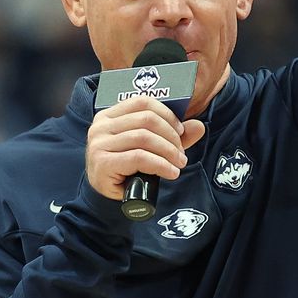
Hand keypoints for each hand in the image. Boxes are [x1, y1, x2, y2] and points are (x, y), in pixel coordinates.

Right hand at [85, 97, 205, 199]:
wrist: (106, 195)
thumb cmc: (126, 168)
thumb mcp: (149, 148)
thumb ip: (172, 136)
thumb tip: (198, 126)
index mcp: (109, 115)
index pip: (142, 102)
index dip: (166, 114)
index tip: (180, 131)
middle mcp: (100, 126)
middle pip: (146, 119)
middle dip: (170, 136)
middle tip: (181, 153)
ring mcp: (99, 144)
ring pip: (144, 138)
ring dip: (168, 151)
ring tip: (178, 163)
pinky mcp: (103, 162)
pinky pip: (139, 157)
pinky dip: (160, 165)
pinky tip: (170, 172)